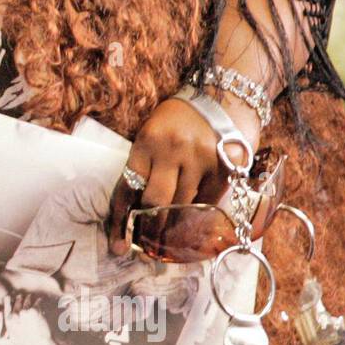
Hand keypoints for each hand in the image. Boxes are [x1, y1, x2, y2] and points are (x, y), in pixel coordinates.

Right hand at [0, 297, 57, 344]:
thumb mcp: (12, 342)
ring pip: (26, 300)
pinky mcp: (34, 311)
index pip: (6, 307)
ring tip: (30, 297)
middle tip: (20, 296)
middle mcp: (15, 315)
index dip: (7, 301)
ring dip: (28, 298)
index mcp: (9, 321)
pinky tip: (39, 300)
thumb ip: (3, 339)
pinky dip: (38, 301)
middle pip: (17, 302)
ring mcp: (24, 312)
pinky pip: (36, 302)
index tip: (8, 297)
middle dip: (19, 298)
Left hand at [107, 94, 261, 256]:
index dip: (120, 221)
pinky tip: (193, 223)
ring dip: (173, 227)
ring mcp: (201, 159)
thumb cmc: (180, 119)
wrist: (225, 96)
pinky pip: (207, 203)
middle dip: (148, 230)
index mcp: (147, 141)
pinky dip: (198, 215)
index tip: (118, 245)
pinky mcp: (226, 168)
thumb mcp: (153, 133)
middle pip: (154, 203)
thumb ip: (145, 166)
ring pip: (182, 207)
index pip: (127, 188)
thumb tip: (134, 211)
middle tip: (146, 249)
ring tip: (168, 241)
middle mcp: (172, 150)